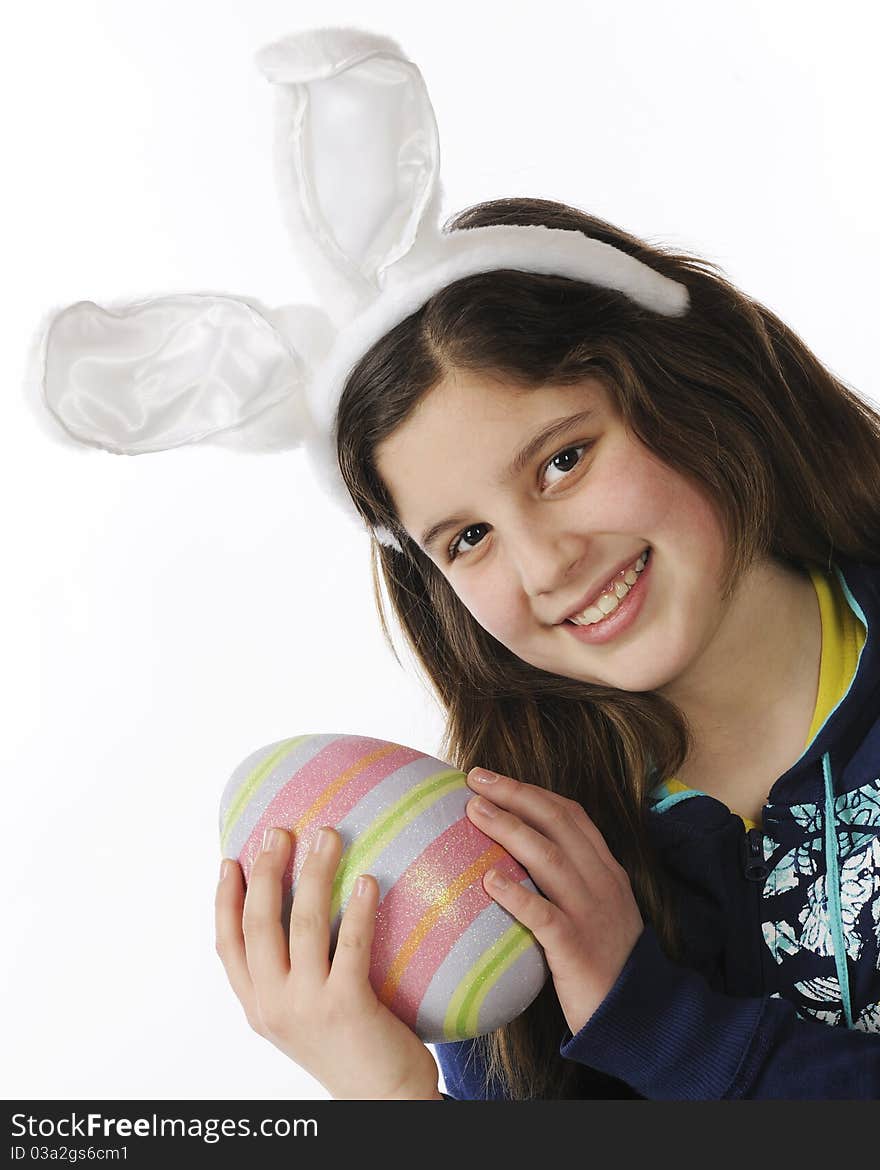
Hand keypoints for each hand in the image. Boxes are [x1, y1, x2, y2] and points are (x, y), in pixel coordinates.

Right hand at [215, 825, 442, 1099]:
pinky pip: (351, 946)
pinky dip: (358, 909)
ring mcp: (308, 1007)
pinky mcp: (347, 1007)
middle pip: (259, 924)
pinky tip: (367, 880)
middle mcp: (273, 1006)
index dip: (225, 900)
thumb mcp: (302, 1013)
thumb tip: (295, 907)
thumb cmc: (349, 1045)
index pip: (227, 945)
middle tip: (280, 830)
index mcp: (258, 1006)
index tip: (231, 859)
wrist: (383, 1099)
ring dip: (314, 873)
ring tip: (328, 835)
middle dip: (266, 871)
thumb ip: (289, 973)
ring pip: (304, 925)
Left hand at [464, 769, 643, 1036]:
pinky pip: (544, 915)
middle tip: (475, 778)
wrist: (639, 1016)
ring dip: (508, 829)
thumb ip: (567, 881)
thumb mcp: (596, 909)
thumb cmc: (605, 961)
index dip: (531, 791)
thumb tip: (512, 859)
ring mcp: (591, 913)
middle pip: (556, 823)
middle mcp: (601, 882)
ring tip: (473, 812)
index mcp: (606, 870)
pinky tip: (489, 880)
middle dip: (514, 794)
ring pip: (548, 858)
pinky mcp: (577, 948)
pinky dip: (516, 894)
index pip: (570, 814)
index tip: (493, 778)